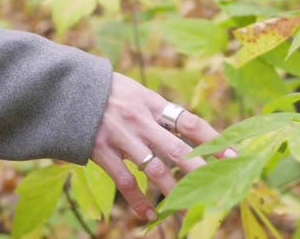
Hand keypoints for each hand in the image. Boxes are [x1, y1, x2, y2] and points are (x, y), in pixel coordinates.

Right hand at [91, 73, 236, 220]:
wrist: (65, 87)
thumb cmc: (106, 90)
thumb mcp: (135, 90)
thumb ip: (157, 110)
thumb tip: (184, 130)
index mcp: (152, 102)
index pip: (190, 122)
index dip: (214, 141)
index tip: (234, 156)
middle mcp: (140, 119)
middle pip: (178, 150)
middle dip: (201, 171)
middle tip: (220, 188)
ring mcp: (121, 136)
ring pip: (154, 169)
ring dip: (173, 191)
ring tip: (187, 208)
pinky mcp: (100, 150)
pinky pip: (124, 180)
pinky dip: (138, 199)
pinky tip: (149, 213)